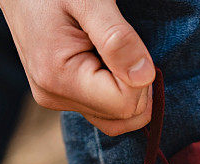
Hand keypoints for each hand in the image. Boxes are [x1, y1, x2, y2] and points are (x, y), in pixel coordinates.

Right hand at [0, 0, 154, 135]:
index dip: (141, 78)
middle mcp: (55, 96)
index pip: (124, 104)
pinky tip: (108, 62)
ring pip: (114, 117)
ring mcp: (56, 98)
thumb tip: (145, 78)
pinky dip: (117, 90)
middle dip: (137, 85)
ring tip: (114, 52)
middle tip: (124, 46)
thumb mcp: (90, 1)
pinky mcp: (60, 95)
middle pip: (122, 116)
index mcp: (59, 77)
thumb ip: (118, 40)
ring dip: (129, 89)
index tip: (131, 45)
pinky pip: (102, 108)